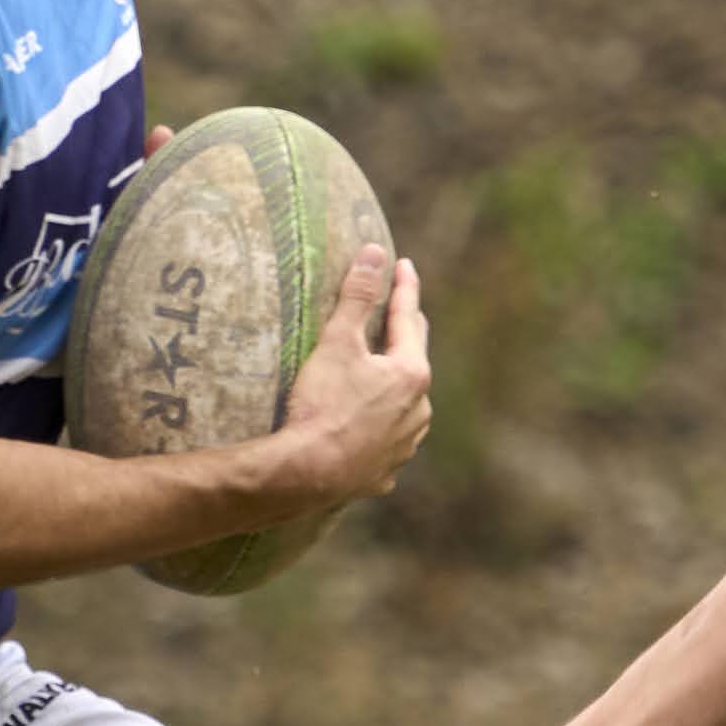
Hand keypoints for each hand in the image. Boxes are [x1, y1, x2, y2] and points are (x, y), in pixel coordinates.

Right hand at [275, 251, 431, 506]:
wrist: (306, 473)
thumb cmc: (322, 405)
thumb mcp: (337, 343)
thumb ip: (357, 297)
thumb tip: (374, 252)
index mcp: (411, 374)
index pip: (408, 319)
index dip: (404, 289)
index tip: (404, 266)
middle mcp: (418, 410)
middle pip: (415, 361)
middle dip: (408, 335)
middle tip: (404, 312)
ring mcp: (404, 445)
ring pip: (408, 406)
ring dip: (399, 387)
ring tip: (388, 376)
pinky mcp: (384, 472)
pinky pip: (389, 442)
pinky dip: (383, 427)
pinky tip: (371, 429)